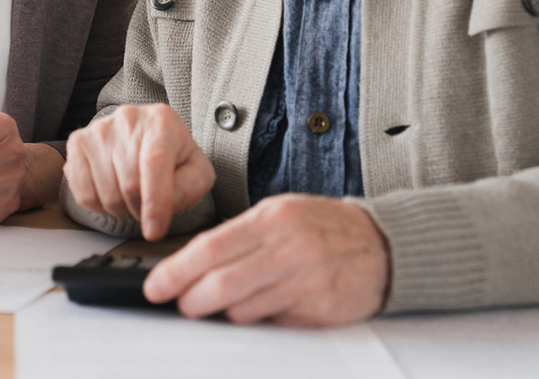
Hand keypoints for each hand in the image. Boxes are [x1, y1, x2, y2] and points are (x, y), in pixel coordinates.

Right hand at [63, 103, 213, 240]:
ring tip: (131, 197)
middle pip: (130, 184)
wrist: (145, 136)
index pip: (154, 163)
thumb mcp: (196, 170)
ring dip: (121, 209)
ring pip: (106, 193)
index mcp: (161, 121)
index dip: (155, 202)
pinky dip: (99, 206)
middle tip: (147, 207)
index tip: (154, 231)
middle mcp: (127, 119)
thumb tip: (165, 205)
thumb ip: (190, 187)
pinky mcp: (78, 143)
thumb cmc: (172, 156)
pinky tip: (111, 193)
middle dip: (141, 209)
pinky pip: (83, 193)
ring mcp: (99, 130)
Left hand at [143, 194, 389, 325]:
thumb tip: (194, 265)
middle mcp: (288, 248)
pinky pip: (272, 323)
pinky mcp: (320, 310)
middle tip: (179, 306)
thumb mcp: (280, 215)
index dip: (177, 271)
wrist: (383, 245)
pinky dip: (257, 320)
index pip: (211, 247)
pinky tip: (259, 309)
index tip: (155, 286)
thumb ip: (240, 237)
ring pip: (243, 309)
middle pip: (221, 283)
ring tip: (218, 308)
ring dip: (222, 313)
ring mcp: (305, 281)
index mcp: (272, 219)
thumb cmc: (323, 228)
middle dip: (191, 300)